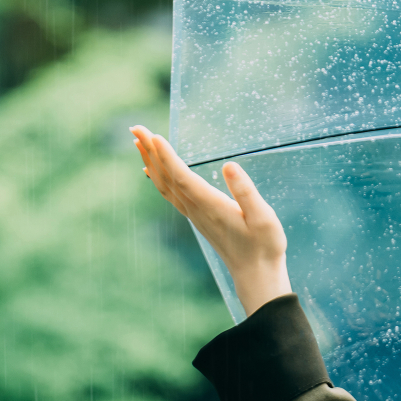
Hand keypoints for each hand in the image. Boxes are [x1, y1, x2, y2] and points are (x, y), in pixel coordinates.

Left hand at [131, 126, 291, 314]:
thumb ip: (246, 192)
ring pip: (164, 185)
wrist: (255, 273)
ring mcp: (194, 214)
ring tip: (138, 140)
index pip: (183, 177)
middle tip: (136, 127)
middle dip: (151, 151)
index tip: (154, 136)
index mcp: (211, 206)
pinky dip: (157, 177)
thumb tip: (229, 165)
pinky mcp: (196, 216)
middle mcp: (196, 209)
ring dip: (150, 161)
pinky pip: (169, 193)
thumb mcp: (264, 218)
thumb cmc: (264, 246)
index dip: (167, 157)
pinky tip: (151, 169)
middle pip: (166, 177)